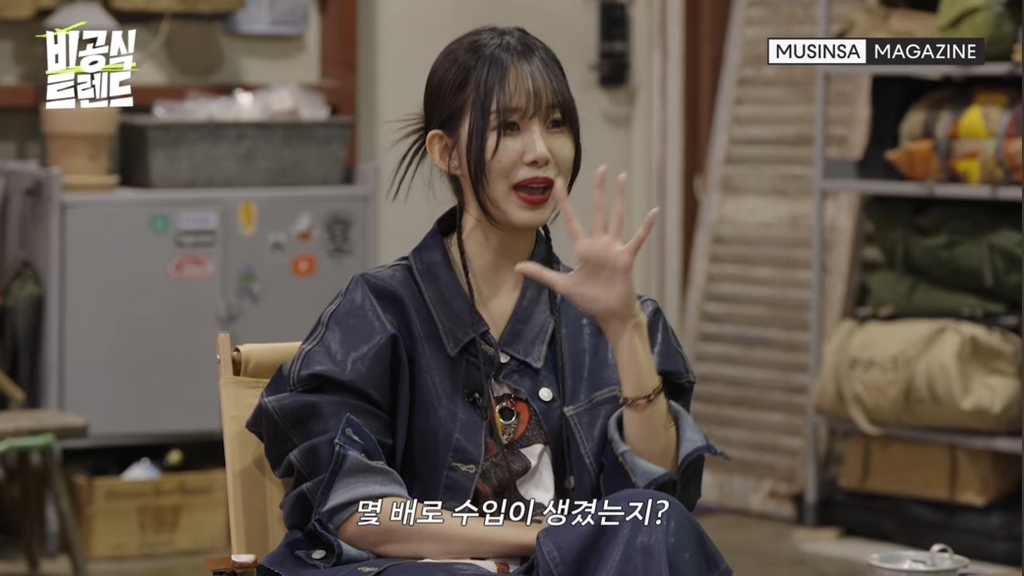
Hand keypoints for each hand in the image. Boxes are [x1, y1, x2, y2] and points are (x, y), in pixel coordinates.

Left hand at [515, 165, 658, 330]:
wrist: (609, 315)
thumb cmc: (589, 300)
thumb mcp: (562, 285)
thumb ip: (542, 274)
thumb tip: (517, 267)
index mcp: (583, 248)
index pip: (572, 220)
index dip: (565, 202)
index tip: (559, 183)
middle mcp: (599, 244)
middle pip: (598, 211)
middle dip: (598, 190)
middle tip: (601, 168)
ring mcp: (614, 249)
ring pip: (617, 217)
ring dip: (619, 198)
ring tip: (622, 177)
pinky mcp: (626, 258)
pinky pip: (637, 239)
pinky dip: (646, 227)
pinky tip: (654, 212)